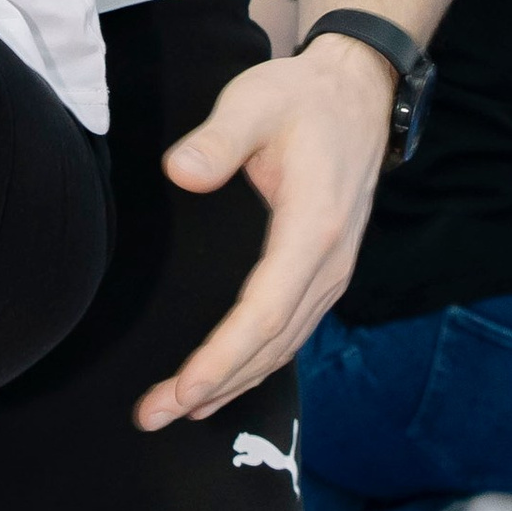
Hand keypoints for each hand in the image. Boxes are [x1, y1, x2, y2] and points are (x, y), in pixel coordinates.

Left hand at [135, 36, 390, 427]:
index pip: (265, 312)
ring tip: (173, 412)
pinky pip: (288, 335)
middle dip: (212, 387)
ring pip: (280, 348)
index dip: (222, 358)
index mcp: (313, 228)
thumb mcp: (255, 101)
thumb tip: (180, 172)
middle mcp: (329, 265)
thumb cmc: (302, 98)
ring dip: (229, 385)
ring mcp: (331, 274)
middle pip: (269, 344)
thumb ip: (218, 138)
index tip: (182, 390)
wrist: (360, 94)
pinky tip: (218, 385)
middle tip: (151, 416)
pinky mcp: (323, 275)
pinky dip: (252, 366)